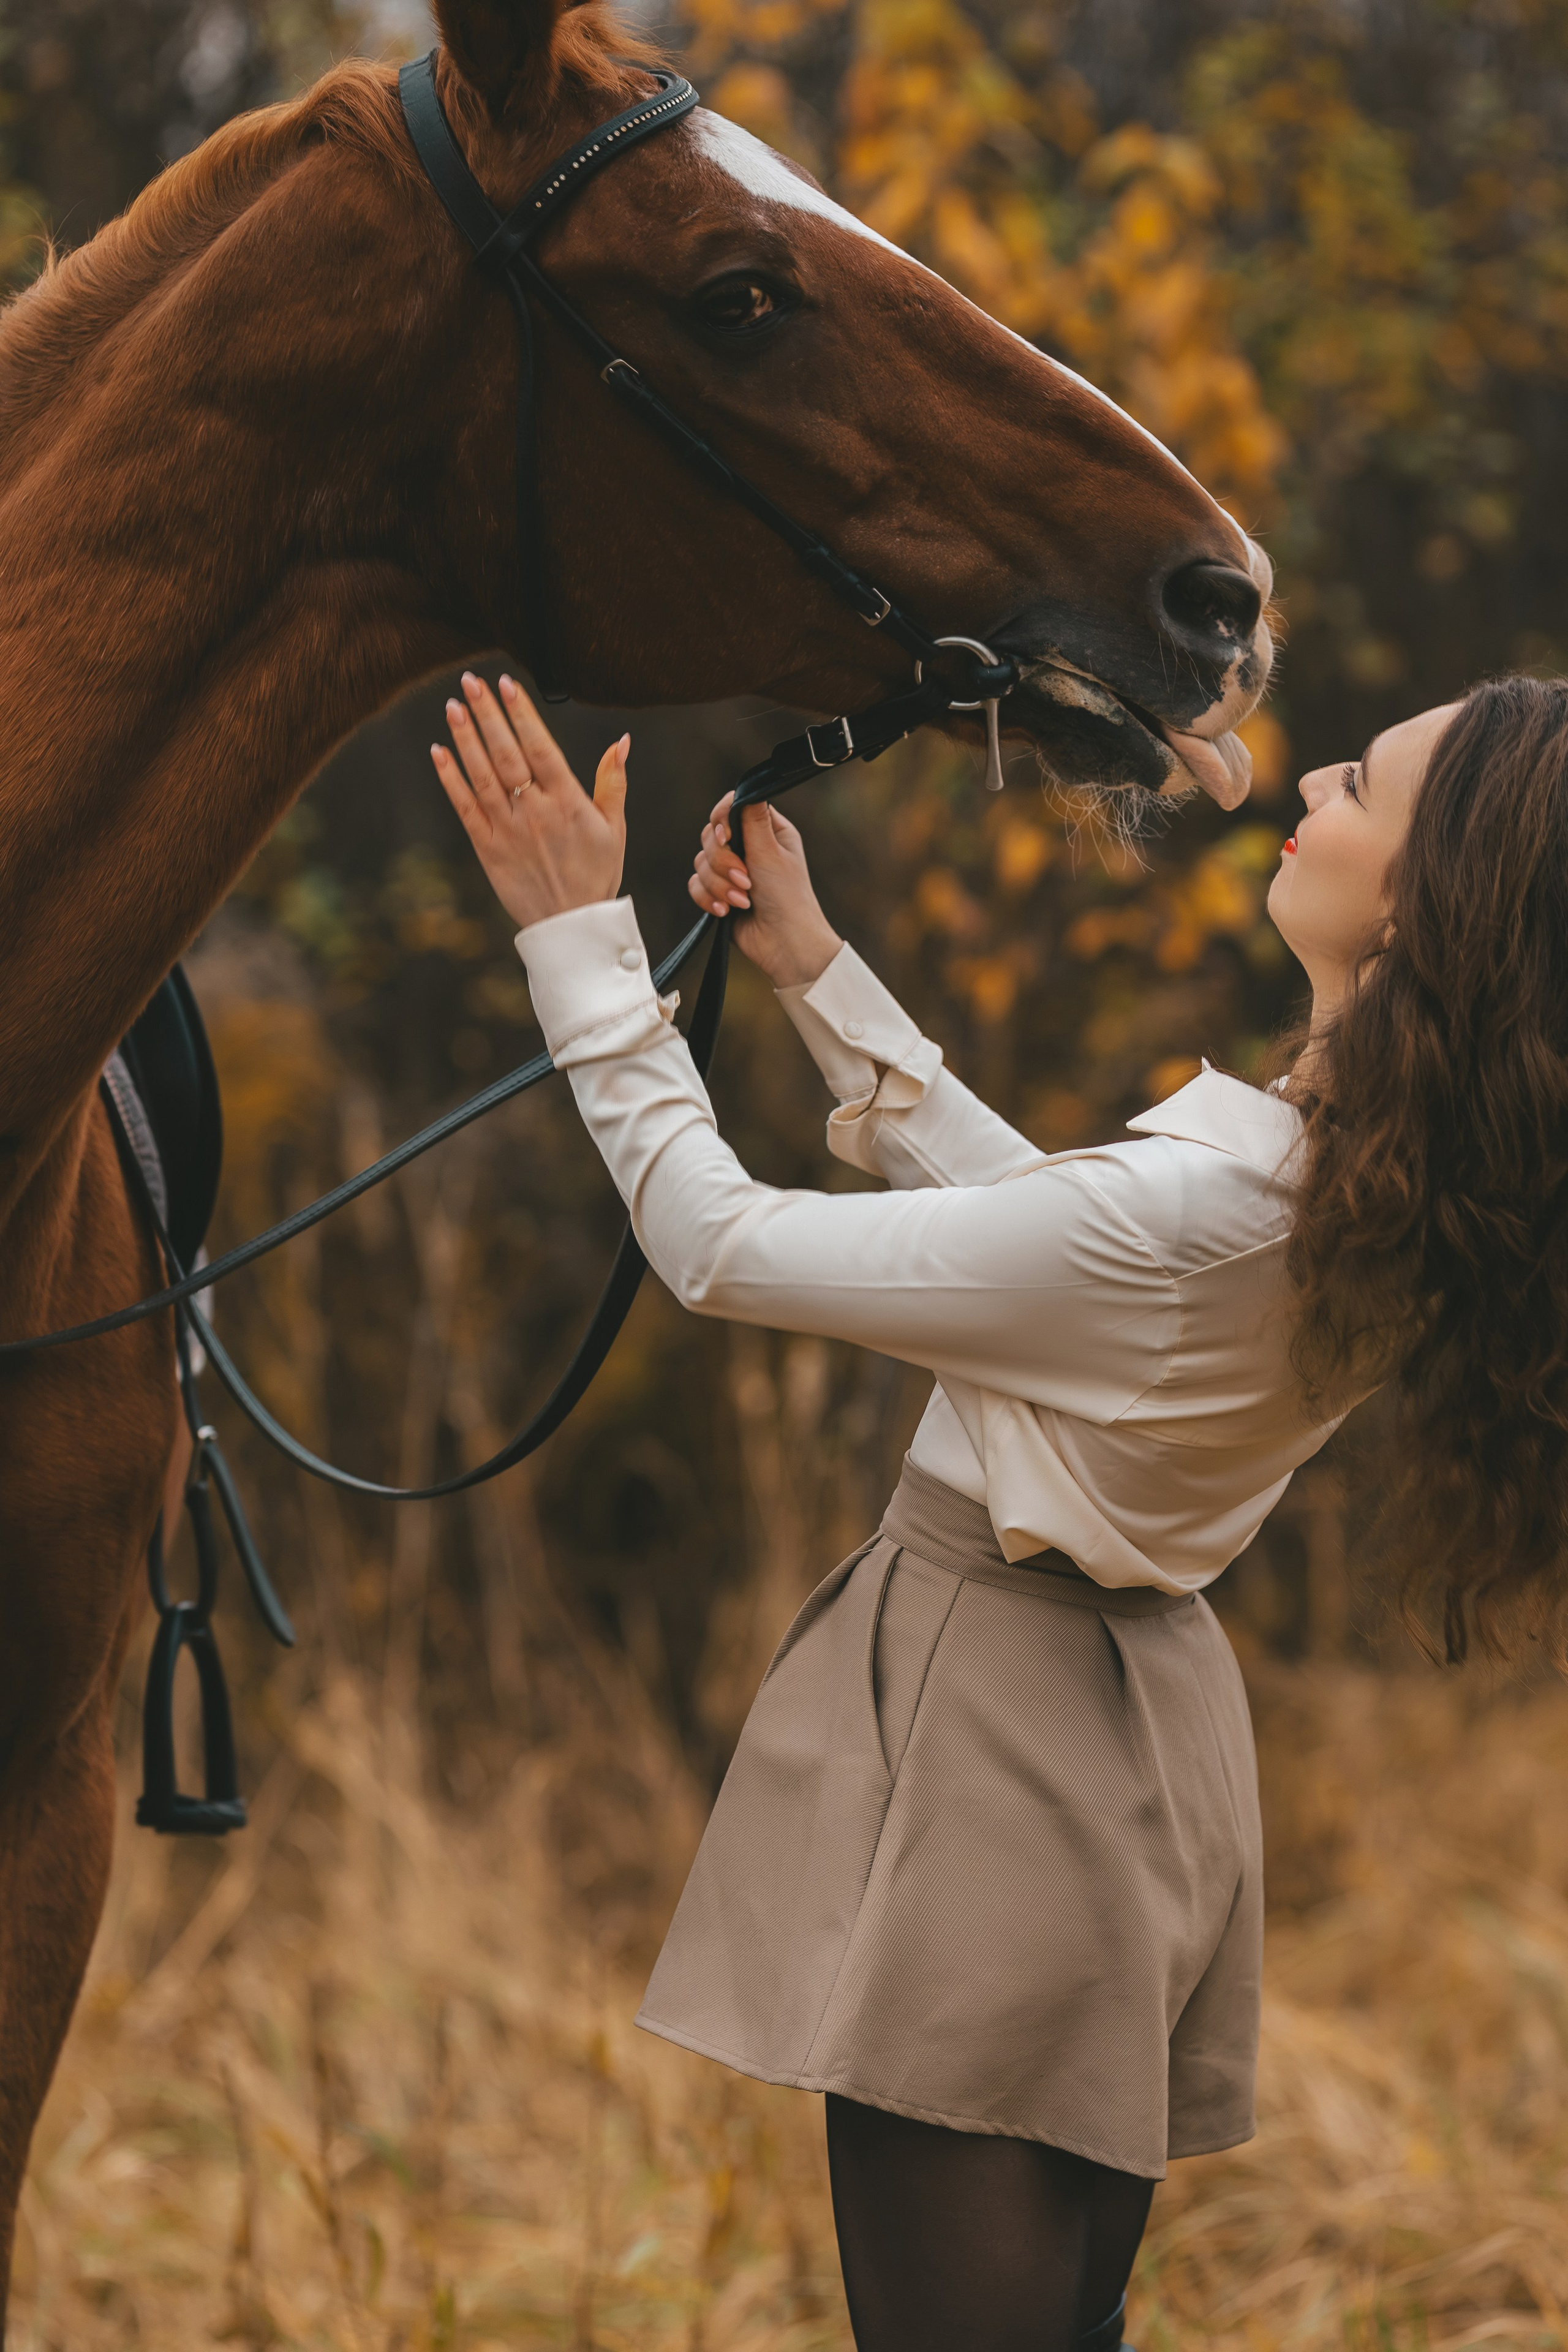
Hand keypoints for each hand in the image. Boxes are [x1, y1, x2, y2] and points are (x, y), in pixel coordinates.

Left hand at [431, 670, 627, 930]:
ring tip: (453, 706)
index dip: (521, 713)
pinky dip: (450, 779)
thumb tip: (621, 740)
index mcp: (567, 802)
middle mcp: (534, 811)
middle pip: (506, 753)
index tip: (507, 684)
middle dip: (487, 714)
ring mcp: (508, 829)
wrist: (572, 927)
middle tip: (471, 682)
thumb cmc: (596, 875)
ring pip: (482, 775)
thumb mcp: (615, 828)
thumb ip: (613, 781)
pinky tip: (439, 752)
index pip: (540, 747)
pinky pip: (465, 808)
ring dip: (465, 738)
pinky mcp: (488, 848)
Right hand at [689, 794, 841, 988]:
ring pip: (700, 863)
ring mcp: (732, 871)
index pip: (731, 808)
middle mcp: (748, 847)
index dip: (721, 820)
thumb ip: (753, 820)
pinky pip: (696, 885)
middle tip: (745, 879)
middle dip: (723, 862)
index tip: (726, 836)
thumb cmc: (788, 898)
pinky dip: (708, 899)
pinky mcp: (719, 894)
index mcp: (766, 831)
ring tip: (741, 901)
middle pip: (710, 836)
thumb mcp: (771, 852)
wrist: (785, 944)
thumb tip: (746, 790)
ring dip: (719, 885)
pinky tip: (725, 912)